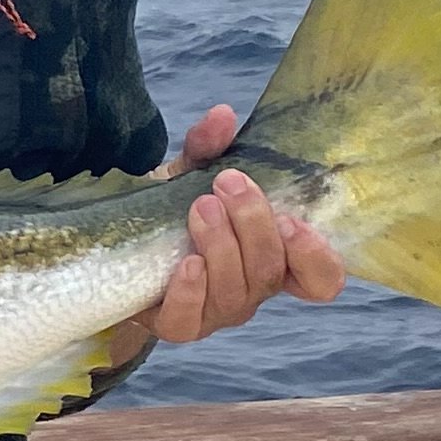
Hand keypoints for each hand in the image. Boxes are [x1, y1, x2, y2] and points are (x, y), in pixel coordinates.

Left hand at [120, 104, 347, 354]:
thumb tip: (221, 116)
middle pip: (269, 273)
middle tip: (228, 183)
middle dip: (254, 225)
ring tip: (200, 207)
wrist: (120, 244)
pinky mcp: (177, 325)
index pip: (320, 278)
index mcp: (273, 258)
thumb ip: (209, 148)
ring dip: (222, 246)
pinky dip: (191, 291)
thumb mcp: (191, 173)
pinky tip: (186, 263)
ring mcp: (216, 312)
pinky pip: (190, 321)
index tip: (293, 220)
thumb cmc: (173, 209)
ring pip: (235, 293)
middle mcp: (252, 289)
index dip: (315, 257)